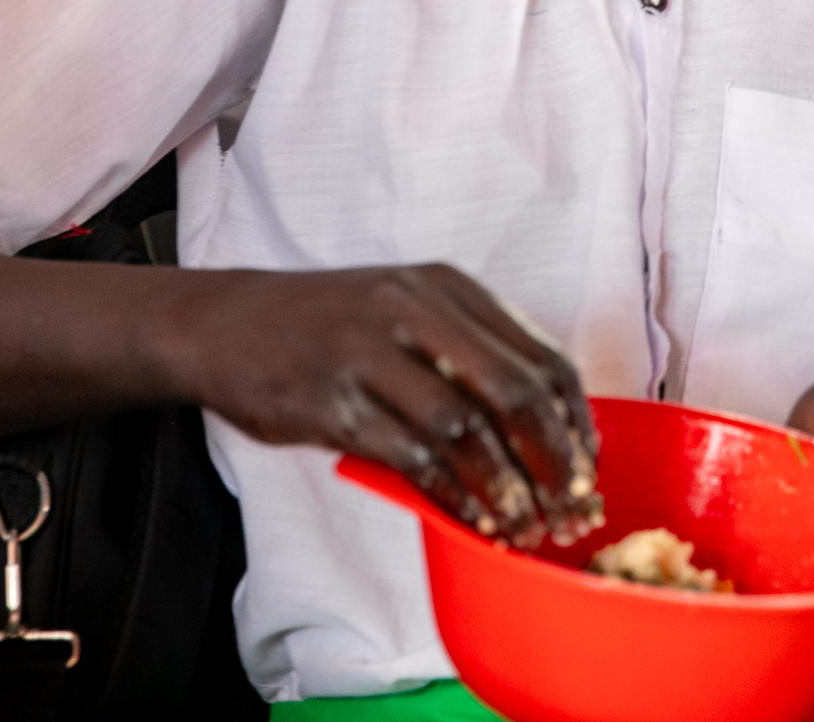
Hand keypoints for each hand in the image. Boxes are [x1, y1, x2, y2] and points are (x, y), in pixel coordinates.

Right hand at [163, 264, 602, 548]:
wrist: (224, 323)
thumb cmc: (326, 326)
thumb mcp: (404, 309)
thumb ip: (467, 353)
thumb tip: (546, 431)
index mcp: (446, 286)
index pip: (542, 357)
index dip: (577, 423)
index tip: (589, 471)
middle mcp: (414, 309)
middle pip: (517, 392)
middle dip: (555, 463)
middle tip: (570, 512)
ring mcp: (370, 352)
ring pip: (467, 429)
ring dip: (506, 489)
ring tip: (524, 527)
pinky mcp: (332, 399)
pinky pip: (412, 456)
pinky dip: (451, 495)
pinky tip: (471, 519)